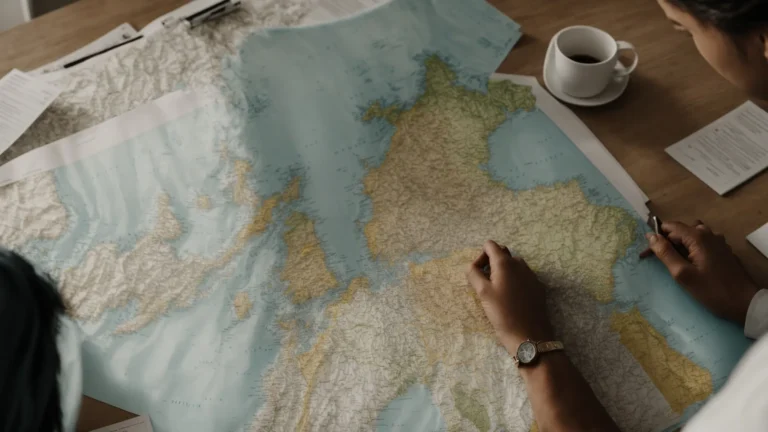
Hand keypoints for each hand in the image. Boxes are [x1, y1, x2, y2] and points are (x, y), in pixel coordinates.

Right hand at [466, 240, 553, 353]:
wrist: (529, 335)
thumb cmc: (502, 313)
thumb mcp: (482, 293)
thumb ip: (474, 274)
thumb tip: (471, 265)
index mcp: (505, 263)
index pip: (491, 245)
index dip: (481, 255)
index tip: (479, 273)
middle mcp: (520, 264)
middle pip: (503, 253)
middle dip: (492, 263)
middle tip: (486, 283)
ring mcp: (531, 275)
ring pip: (514, 265)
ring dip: (504, 272)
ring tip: (498, 292)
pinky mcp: (538, 286)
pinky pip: (523, 276)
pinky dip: (515, 281)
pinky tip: (512, 299)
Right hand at [643, 221, 758, 324]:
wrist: (743, 303)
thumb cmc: (711, 290)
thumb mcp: (682, 274)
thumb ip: (665, 253)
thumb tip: (651, 236)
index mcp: (697, 236)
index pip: (670, 226)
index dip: (656, 237)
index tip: (646, 252)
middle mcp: (708, 233)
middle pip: (680, 231)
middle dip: (666, 243)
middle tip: (657, 261)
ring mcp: (718, 241)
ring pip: (691, 237)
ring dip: (679, 246)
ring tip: (674, 264)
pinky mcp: (723, 250)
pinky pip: (702, 244)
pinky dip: (691, 250)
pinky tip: (690, 265)